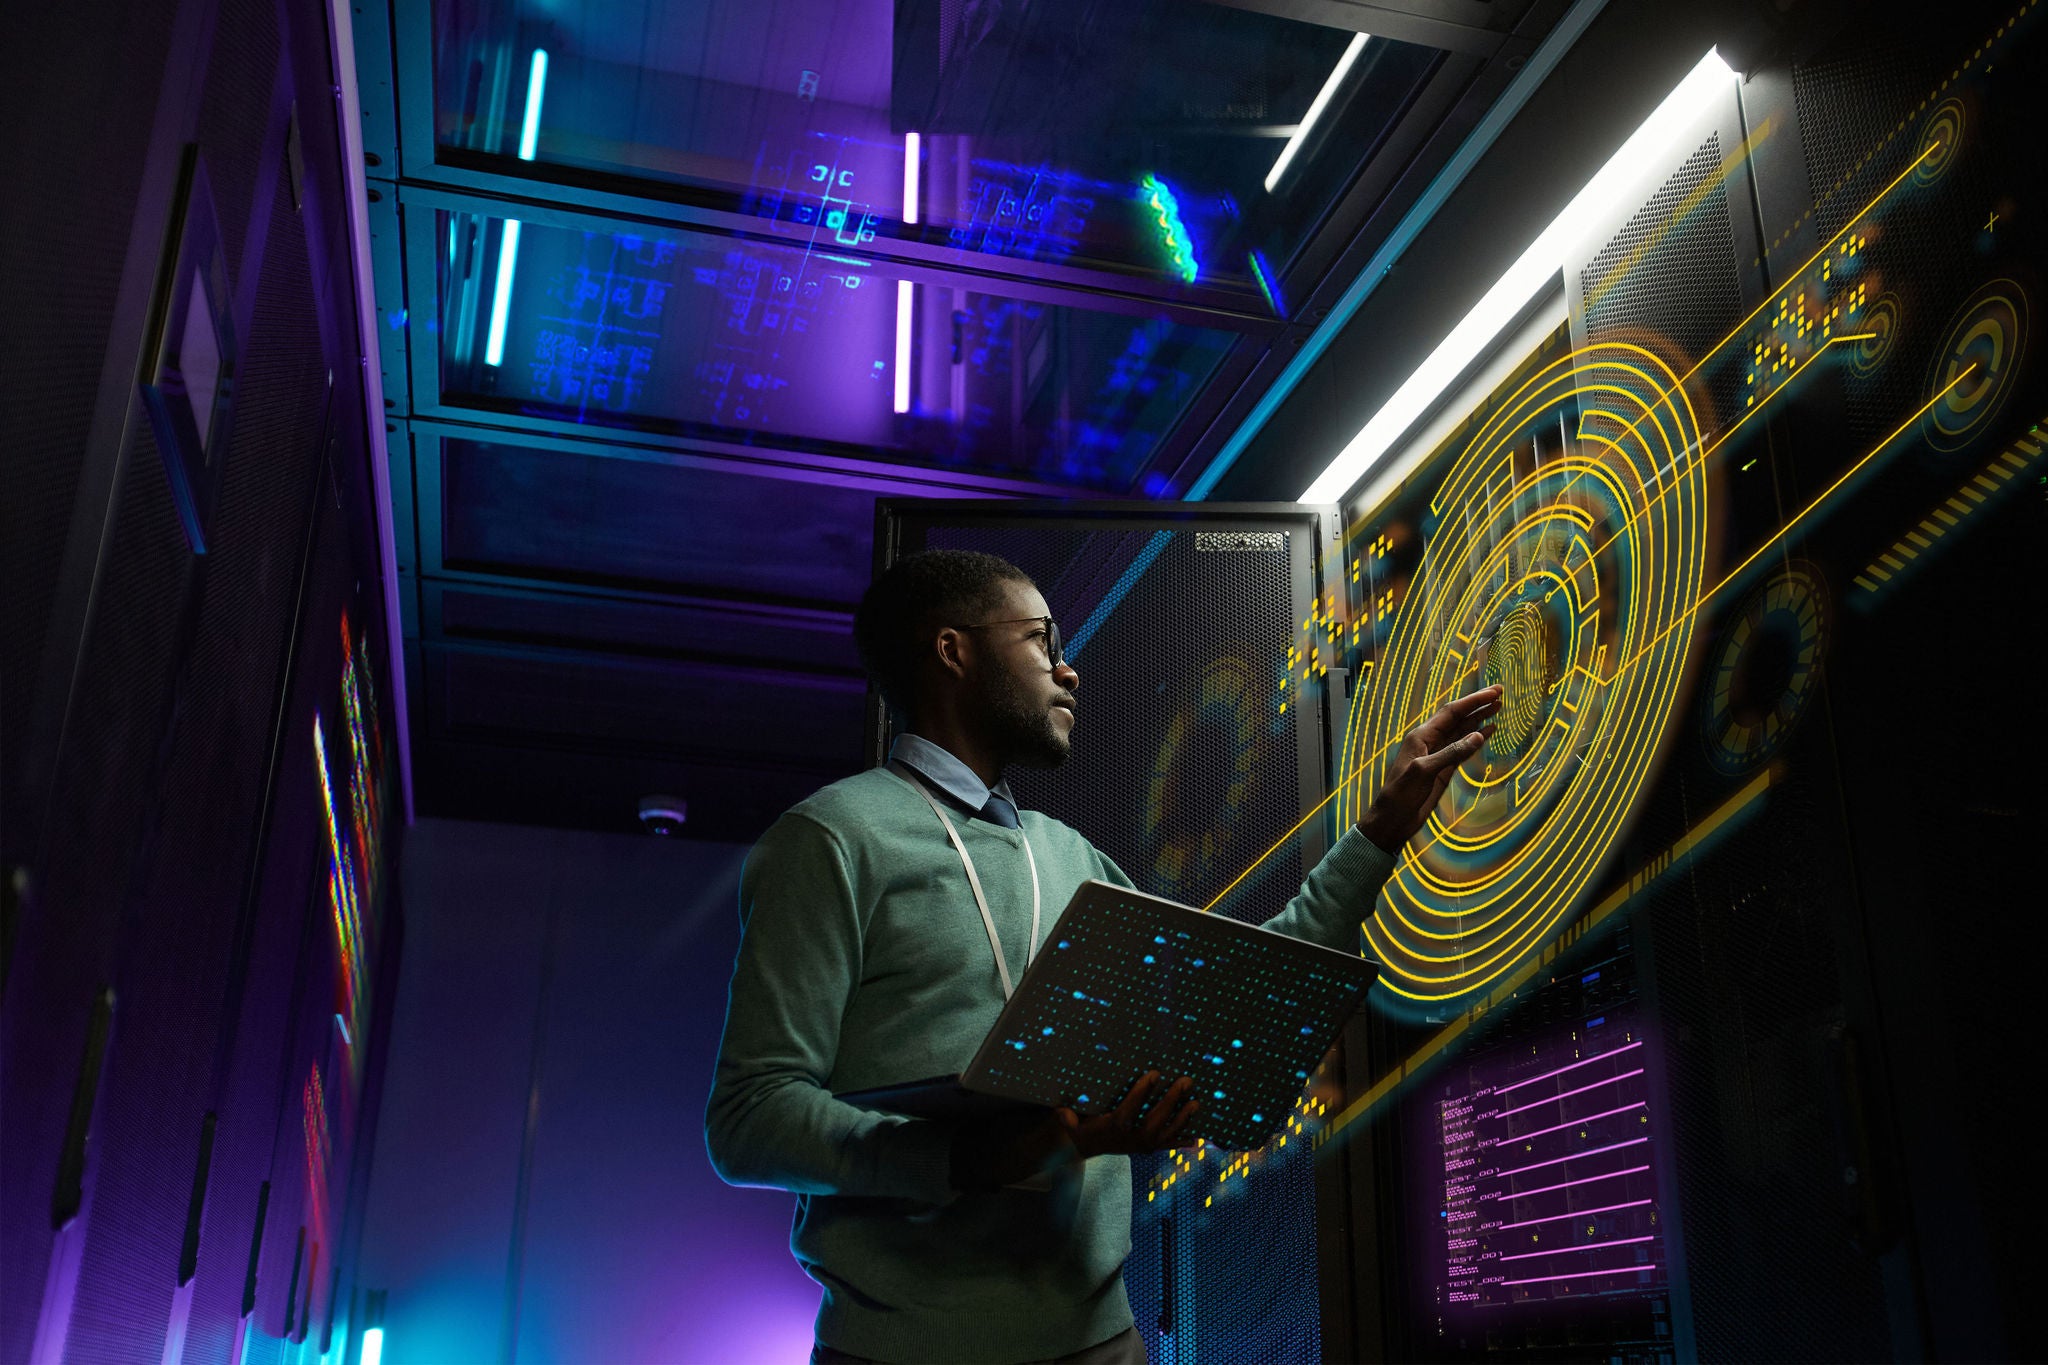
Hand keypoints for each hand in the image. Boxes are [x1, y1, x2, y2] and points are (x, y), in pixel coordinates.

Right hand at [1056, 1070, 1199, 1159]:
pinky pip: (1165, 1146)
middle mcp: (1127, 1141)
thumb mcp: (1063, 1118)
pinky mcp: (1144, 1148)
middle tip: (1186, 1081)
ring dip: (1182, 1120)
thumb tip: (1064, 1115)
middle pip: (1152, 1123)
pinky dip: (1182, 1141)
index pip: (1127, 1112)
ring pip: (1164, 1136)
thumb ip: (1064, 1117)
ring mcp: (1138, 1147)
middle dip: (1170, 1103)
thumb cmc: (1074, 1123)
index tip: (1155, 1074)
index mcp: (1109, 1129)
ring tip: (1196, 1103)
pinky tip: (1198, 1137)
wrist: (1078, 1147)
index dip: (1141, 1094)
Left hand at [1356, 685, 1499, 853]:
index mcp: (1421, 736)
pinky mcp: (1444, 769)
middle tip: (1500, 693)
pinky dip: (1476, 740)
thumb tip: (1477, 736)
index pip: (1451, 712)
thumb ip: (1450, 753)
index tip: (1494, 692)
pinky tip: (1489, 732)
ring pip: (1462, 732)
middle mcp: (1430, 741)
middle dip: (1478, 705)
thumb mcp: (1424, 772)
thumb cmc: (1400, 795)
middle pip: (1458, 718)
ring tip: (1499, 708)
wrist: (1393, 820)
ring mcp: (1438, 755)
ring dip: (1479, 719)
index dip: (1473, 701)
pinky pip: (1463, 749)